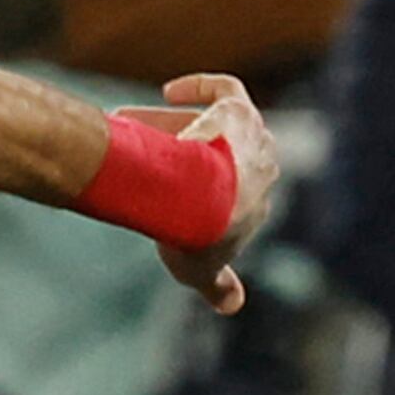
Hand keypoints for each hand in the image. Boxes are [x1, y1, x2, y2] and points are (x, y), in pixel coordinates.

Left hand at [118, 72, 273, 315]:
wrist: (199, 200)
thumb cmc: (198, 236)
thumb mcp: (203, 269)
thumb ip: (218, 286)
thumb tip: (232, 306)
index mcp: (258, 204)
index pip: (228, 195)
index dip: (194, 195)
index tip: (158, 198)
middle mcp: (265, 169)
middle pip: (220, 158)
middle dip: (184, 160)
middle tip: (140, 159)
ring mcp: (254, 139)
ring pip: (214, 128)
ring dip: (177, 128)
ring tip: (130, 129)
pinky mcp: (239, 110)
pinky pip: (225, 91)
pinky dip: (200, 89)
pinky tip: (166, 93)